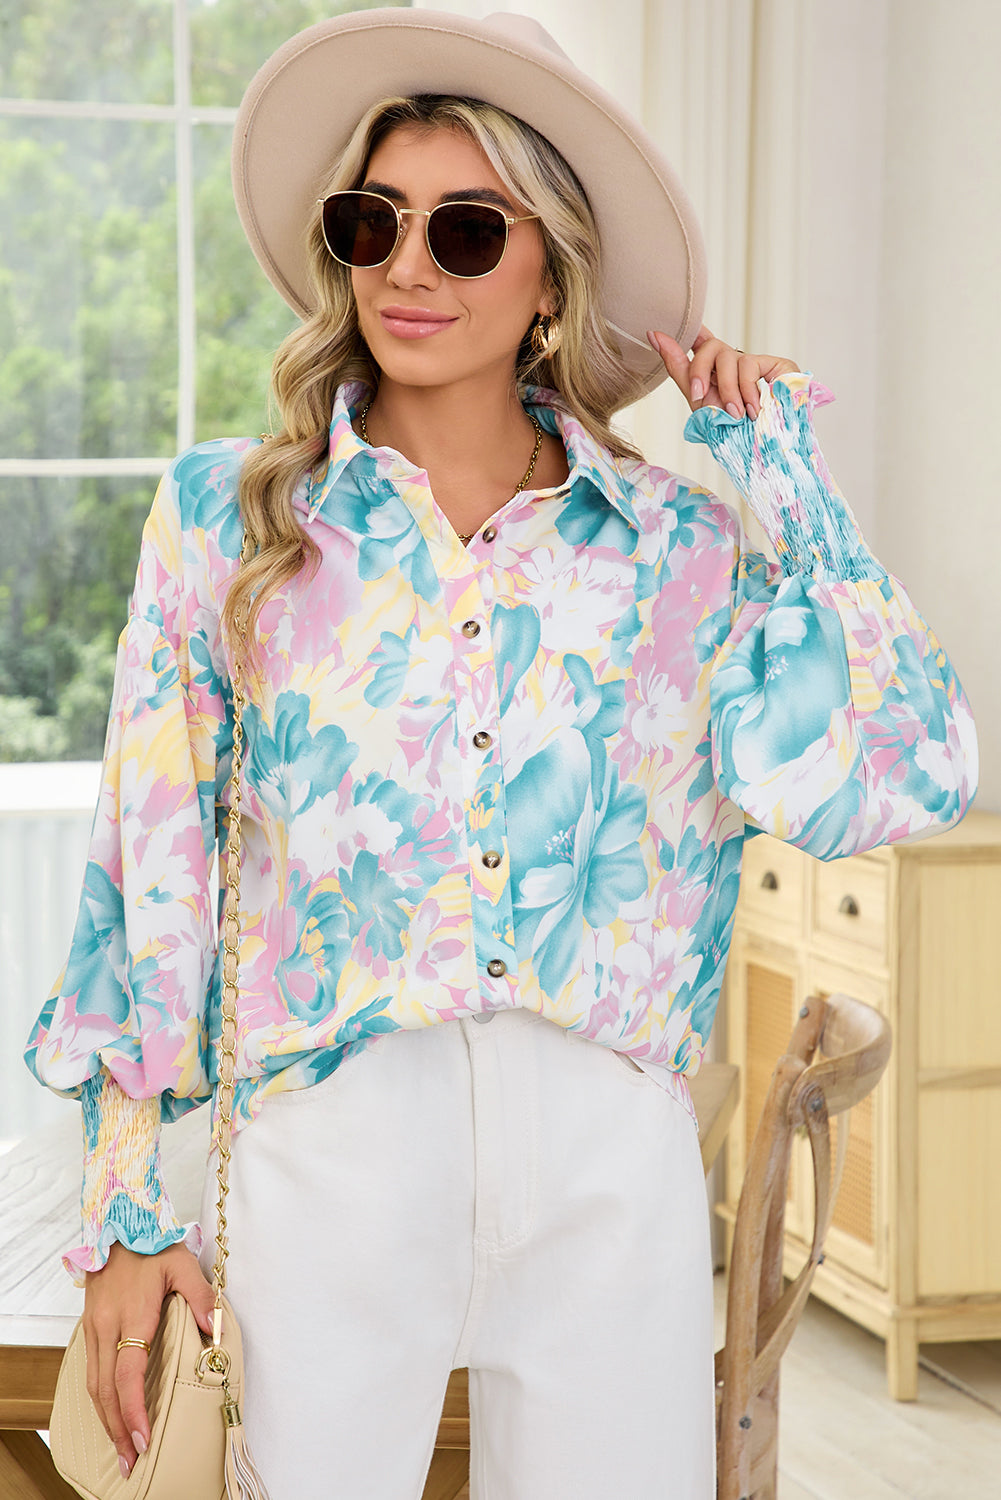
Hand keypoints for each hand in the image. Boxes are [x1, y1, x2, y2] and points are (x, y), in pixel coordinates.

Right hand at [83, 1241, 214, 1477]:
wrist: (117, 1225)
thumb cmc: (152, 1245)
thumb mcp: (182, 1262)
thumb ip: (201, 1296)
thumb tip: (217, 1329)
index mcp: (131, 1316)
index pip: (128, 1375)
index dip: (134, 1411)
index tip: (144, 1439)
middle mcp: (107, 1328)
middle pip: (106, 1391)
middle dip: (118, 1429)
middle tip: (132, 1461)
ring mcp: (94, 1329)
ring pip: (94, 1385)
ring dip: (107, 1419)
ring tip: (122, 1448)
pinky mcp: (90, 1327)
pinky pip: (91, 1371)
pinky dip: (100, 1399)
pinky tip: (110, 1414)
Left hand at [648, 324, 798, 419]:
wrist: (758, 447)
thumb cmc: (729, 429)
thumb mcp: (697, 398)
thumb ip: (677, 365)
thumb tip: (653, 335)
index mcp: (714, 372)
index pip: (703, 341)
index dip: (693, 329)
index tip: (670, 325)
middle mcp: (734, 364)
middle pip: (710, 347)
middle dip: (699, 371)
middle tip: (700, 395)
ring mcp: (755, 363)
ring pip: (728, 357)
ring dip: (727, 390)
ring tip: (735, 414)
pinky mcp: (776, 364)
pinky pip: (748, 364)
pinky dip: (745, 389)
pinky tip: (752, 408)